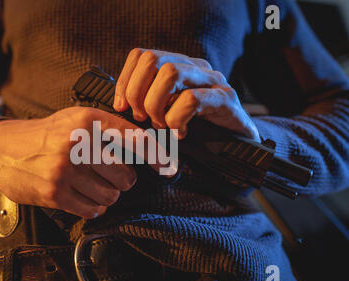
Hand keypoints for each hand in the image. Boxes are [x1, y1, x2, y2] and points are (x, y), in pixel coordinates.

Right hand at [0, 107, 142, 218]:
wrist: (2, 149)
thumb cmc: (46, 134)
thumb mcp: (75, 118)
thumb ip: (107, 127)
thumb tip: (145, 145)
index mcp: (87, 120)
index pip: (134, 139)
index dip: (156, 155)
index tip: (168, 166)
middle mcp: (77, 142)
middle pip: (125, 175)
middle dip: (124, 180)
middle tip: (114, 176)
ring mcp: (65, 170)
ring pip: (110, 195)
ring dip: (107, 194)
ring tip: (93, 184)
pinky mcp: (55, 193)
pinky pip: (92, 209)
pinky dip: (93, 206)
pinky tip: (84, 196)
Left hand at [113, 48, 259, 140]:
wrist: (240, 145)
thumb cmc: (199, 131)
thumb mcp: (167, 115)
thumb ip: (147, 106)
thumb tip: (120, 106)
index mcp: (177, 67)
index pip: (142, 55)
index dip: (125, 81)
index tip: (122, 106)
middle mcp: (194, 68)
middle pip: (152, 58)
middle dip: (137, 92)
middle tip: (142, 117)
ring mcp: (211, 81)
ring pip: (171, 72)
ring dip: (156, 104)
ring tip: (161, 125)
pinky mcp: (225, 99)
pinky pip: (192, 99)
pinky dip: (178, 119)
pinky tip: (181, 133)